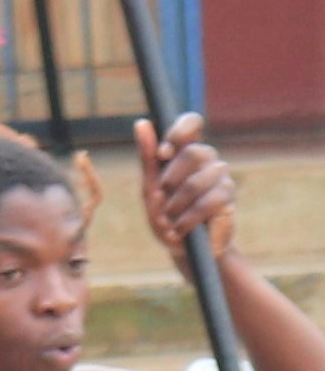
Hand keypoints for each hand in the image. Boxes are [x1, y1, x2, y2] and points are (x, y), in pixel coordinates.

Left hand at [135, 112, 235, 261]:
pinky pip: (210, 201)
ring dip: (177, 204)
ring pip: (200, 179)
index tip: (163, 153)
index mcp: (184, 152)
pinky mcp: (228, 197)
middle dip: (172, 178)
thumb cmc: (165, 215)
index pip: (191, 122)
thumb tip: (141, 123)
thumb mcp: (150, 188)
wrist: (182, 248)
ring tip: (170, 218)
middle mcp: (206, 160)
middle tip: (162, 195)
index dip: (180, 131)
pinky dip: (188, 218)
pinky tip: (180, 229)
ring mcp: (220, 177)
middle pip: (195, 152)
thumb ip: (148, 158)